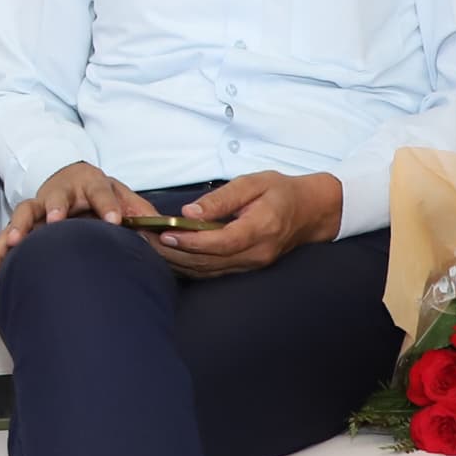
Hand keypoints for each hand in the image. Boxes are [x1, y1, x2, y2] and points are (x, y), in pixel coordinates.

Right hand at [0, 162, 168, 276]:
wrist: (72, 181)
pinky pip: (6, 239)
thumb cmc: (102, 196)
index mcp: (91, 184)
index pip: (101, 192)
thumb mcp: (125, 198)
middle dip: (55, 207)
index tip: (117, 220)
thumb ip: (141, 214)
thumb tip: (161, 230)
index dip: (108, 205)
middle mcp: (61, 193)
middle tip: (56, 220)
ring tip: (14, 243)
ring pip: (24, 214)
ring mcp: (38, 208)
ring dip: (19, 228)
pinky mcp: (23, 225)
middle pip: (55, 196)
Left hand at [155, 171, 340, 275]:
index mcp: (261, 229)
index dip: (192, 241)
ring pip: (207, 270)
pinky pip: (212, 272)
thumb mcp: (254, 183)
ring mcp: (252, 265)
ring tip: (148, 245)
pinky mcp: (245, 268)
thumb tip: (190, 212)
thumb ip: (222, 198)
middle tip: (144, 238)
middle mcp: (256, 254)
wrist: (311, 212)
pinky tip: (167, 255)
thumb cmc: (281, 192)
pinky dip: (187, 266)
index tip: (166, 232)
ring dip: (176, 261)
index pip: (221, 241)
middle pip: (209, 261)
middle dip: (173, 252)